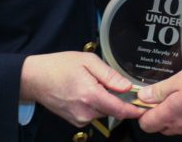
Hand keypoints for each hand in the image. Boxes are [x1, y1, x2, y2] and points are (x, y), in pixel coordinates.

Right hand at [20, 52, 144, 127]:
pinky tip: (85, 91)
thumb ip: (109, 75)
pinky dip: (95, 104)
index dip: (135, 110)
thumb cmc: (59, 66)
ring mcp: (79, 119)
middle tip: (110, 81)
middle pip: (113, 110)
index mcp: (90, 95)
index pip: (119, 109)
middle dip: (118, 99)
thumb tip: (127, 87)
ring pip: (103, 111)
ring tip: (91, 83)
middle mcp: (85, 112)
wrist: (35, 79)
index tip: (146, 108)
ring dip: (105, 100)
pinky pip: (93, 113)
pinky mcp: (75, 121)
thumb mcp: (87, 61)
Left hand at [137, 63, 181, 135]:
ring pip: (177, 126)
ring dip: (176, 114)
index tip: (145, 99)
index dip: (142, 111)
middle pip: (160, 126)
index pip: (145, 124)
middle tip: (166, 94)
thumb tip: (143, 96)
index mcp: (171, 114)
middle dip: (159, 112)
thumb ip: (160, 89)